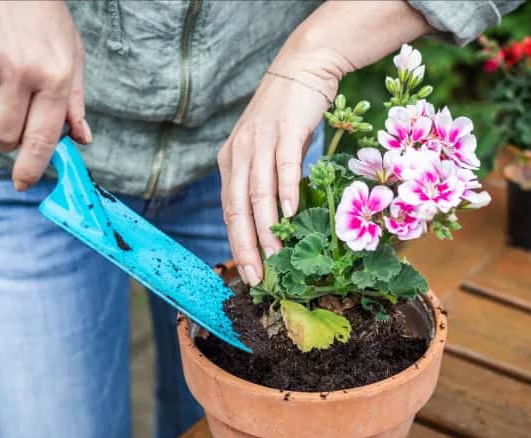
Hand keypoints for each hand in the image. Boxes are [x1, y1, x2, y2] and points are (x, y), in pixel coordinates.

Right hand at [0, 0, 90, 190]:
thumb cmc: (43, 19)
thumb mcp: (71, 55)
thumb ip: (73, 102)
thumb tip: (81, 140)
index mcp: (54, 76)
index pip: (41, 137)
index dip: (31, 167)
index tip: (23, 184)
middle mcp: (19, 72)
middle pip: (4, 137)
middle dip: (7, 139)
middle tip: (12, 119)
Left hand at [218, 43, 346, 285]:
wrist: (302, 68)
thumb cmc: (286, 115)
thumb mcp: (266, 149)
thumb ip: (264, 179)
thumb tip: (273, 218)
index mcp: (231, 161)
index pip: (229, 211)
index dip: (237, 243)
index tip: (248, 271)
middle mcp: (240, 153)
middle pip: (238, 208)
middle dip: (246, 245)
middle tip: (256, 276)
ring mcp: (261, 142)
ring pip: (258, 193)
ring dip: (266, 227)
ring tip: (276, 255)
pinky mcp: (285, 131)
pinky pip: (284, 167)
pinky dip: (287, 191)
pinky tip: (291, 213)